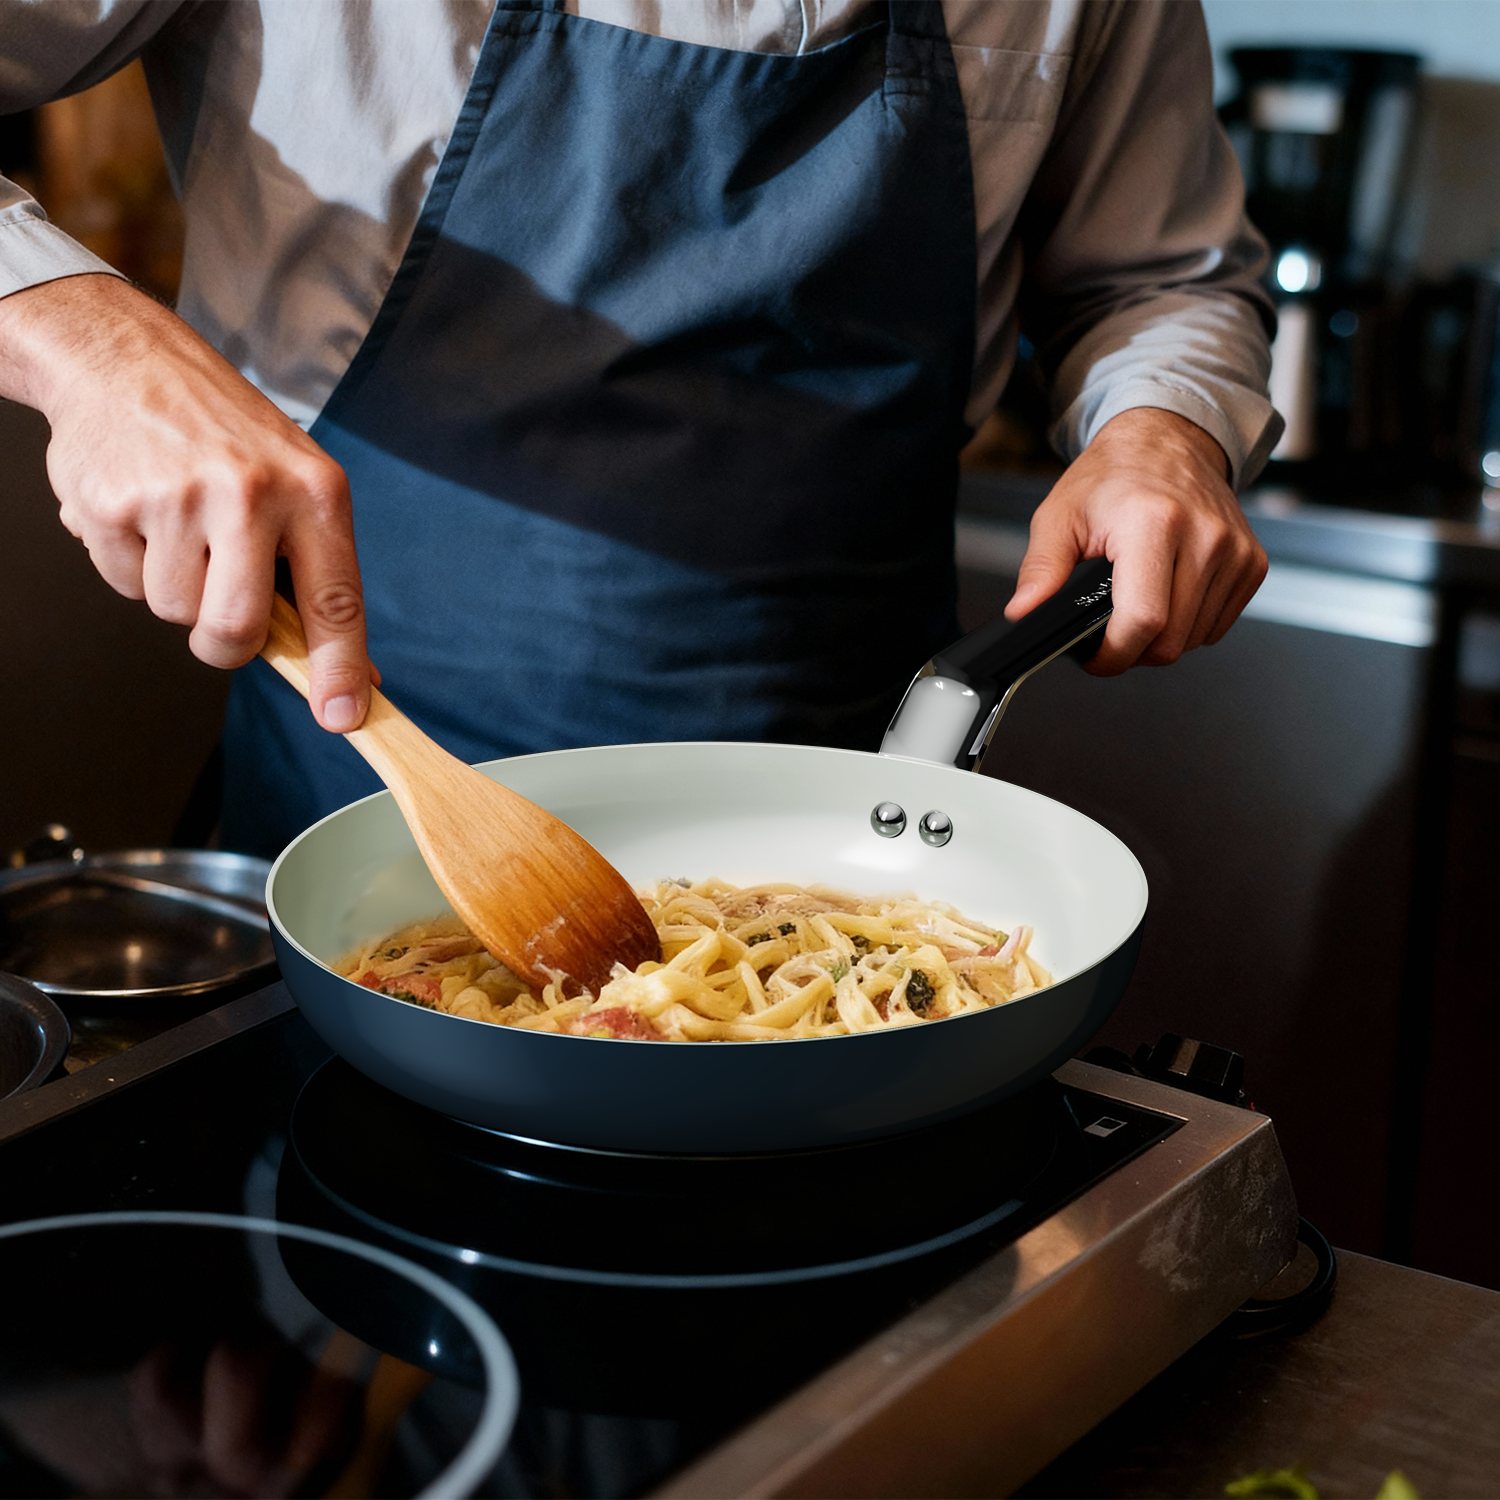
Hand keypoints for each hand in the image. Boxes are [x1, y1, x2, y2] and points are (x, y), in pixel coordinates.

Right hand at [0, 274, 370, 730]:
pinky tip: (141, 512)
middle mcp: (252, 493)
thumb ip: (321, 578)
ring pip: (175, 613)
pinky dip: (130, 563)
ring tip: (179, 526)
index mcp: (315, 492)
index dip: (340, 669)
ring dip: (174, 590)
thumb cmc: (227, 436)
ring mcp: (178, 496)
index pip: (336, 601)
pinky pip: (123, 583)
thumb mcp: (298, 487)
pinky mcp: (112, 502)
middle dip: (225, 644)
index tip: (343, 716)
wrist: (127, 358)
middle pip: (236, 632)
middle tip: (221, 605)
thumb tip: (353, 674)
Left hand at [1004, 407, 1267, 674]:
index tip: (1094, 658)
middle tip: (1108, 632)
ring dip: (1160, 639)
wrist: (1167, 441)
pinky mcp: (1252, 563)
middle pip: (1170, 641)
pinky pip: (1217, 626)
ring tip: (1135, 605)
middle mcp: (1204, 536)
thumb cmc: (1113, 477)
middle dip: (1132, 651)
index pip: (1143, 620)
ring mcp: (1235, 551)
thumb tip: (1023, 613)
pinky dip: (1188, 626)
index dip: (1113, 655)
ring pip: (1194, 640)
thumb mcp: (1059, 516)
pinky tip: (1167, 596)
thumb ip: (1040, 569)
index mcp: (1154, 523)